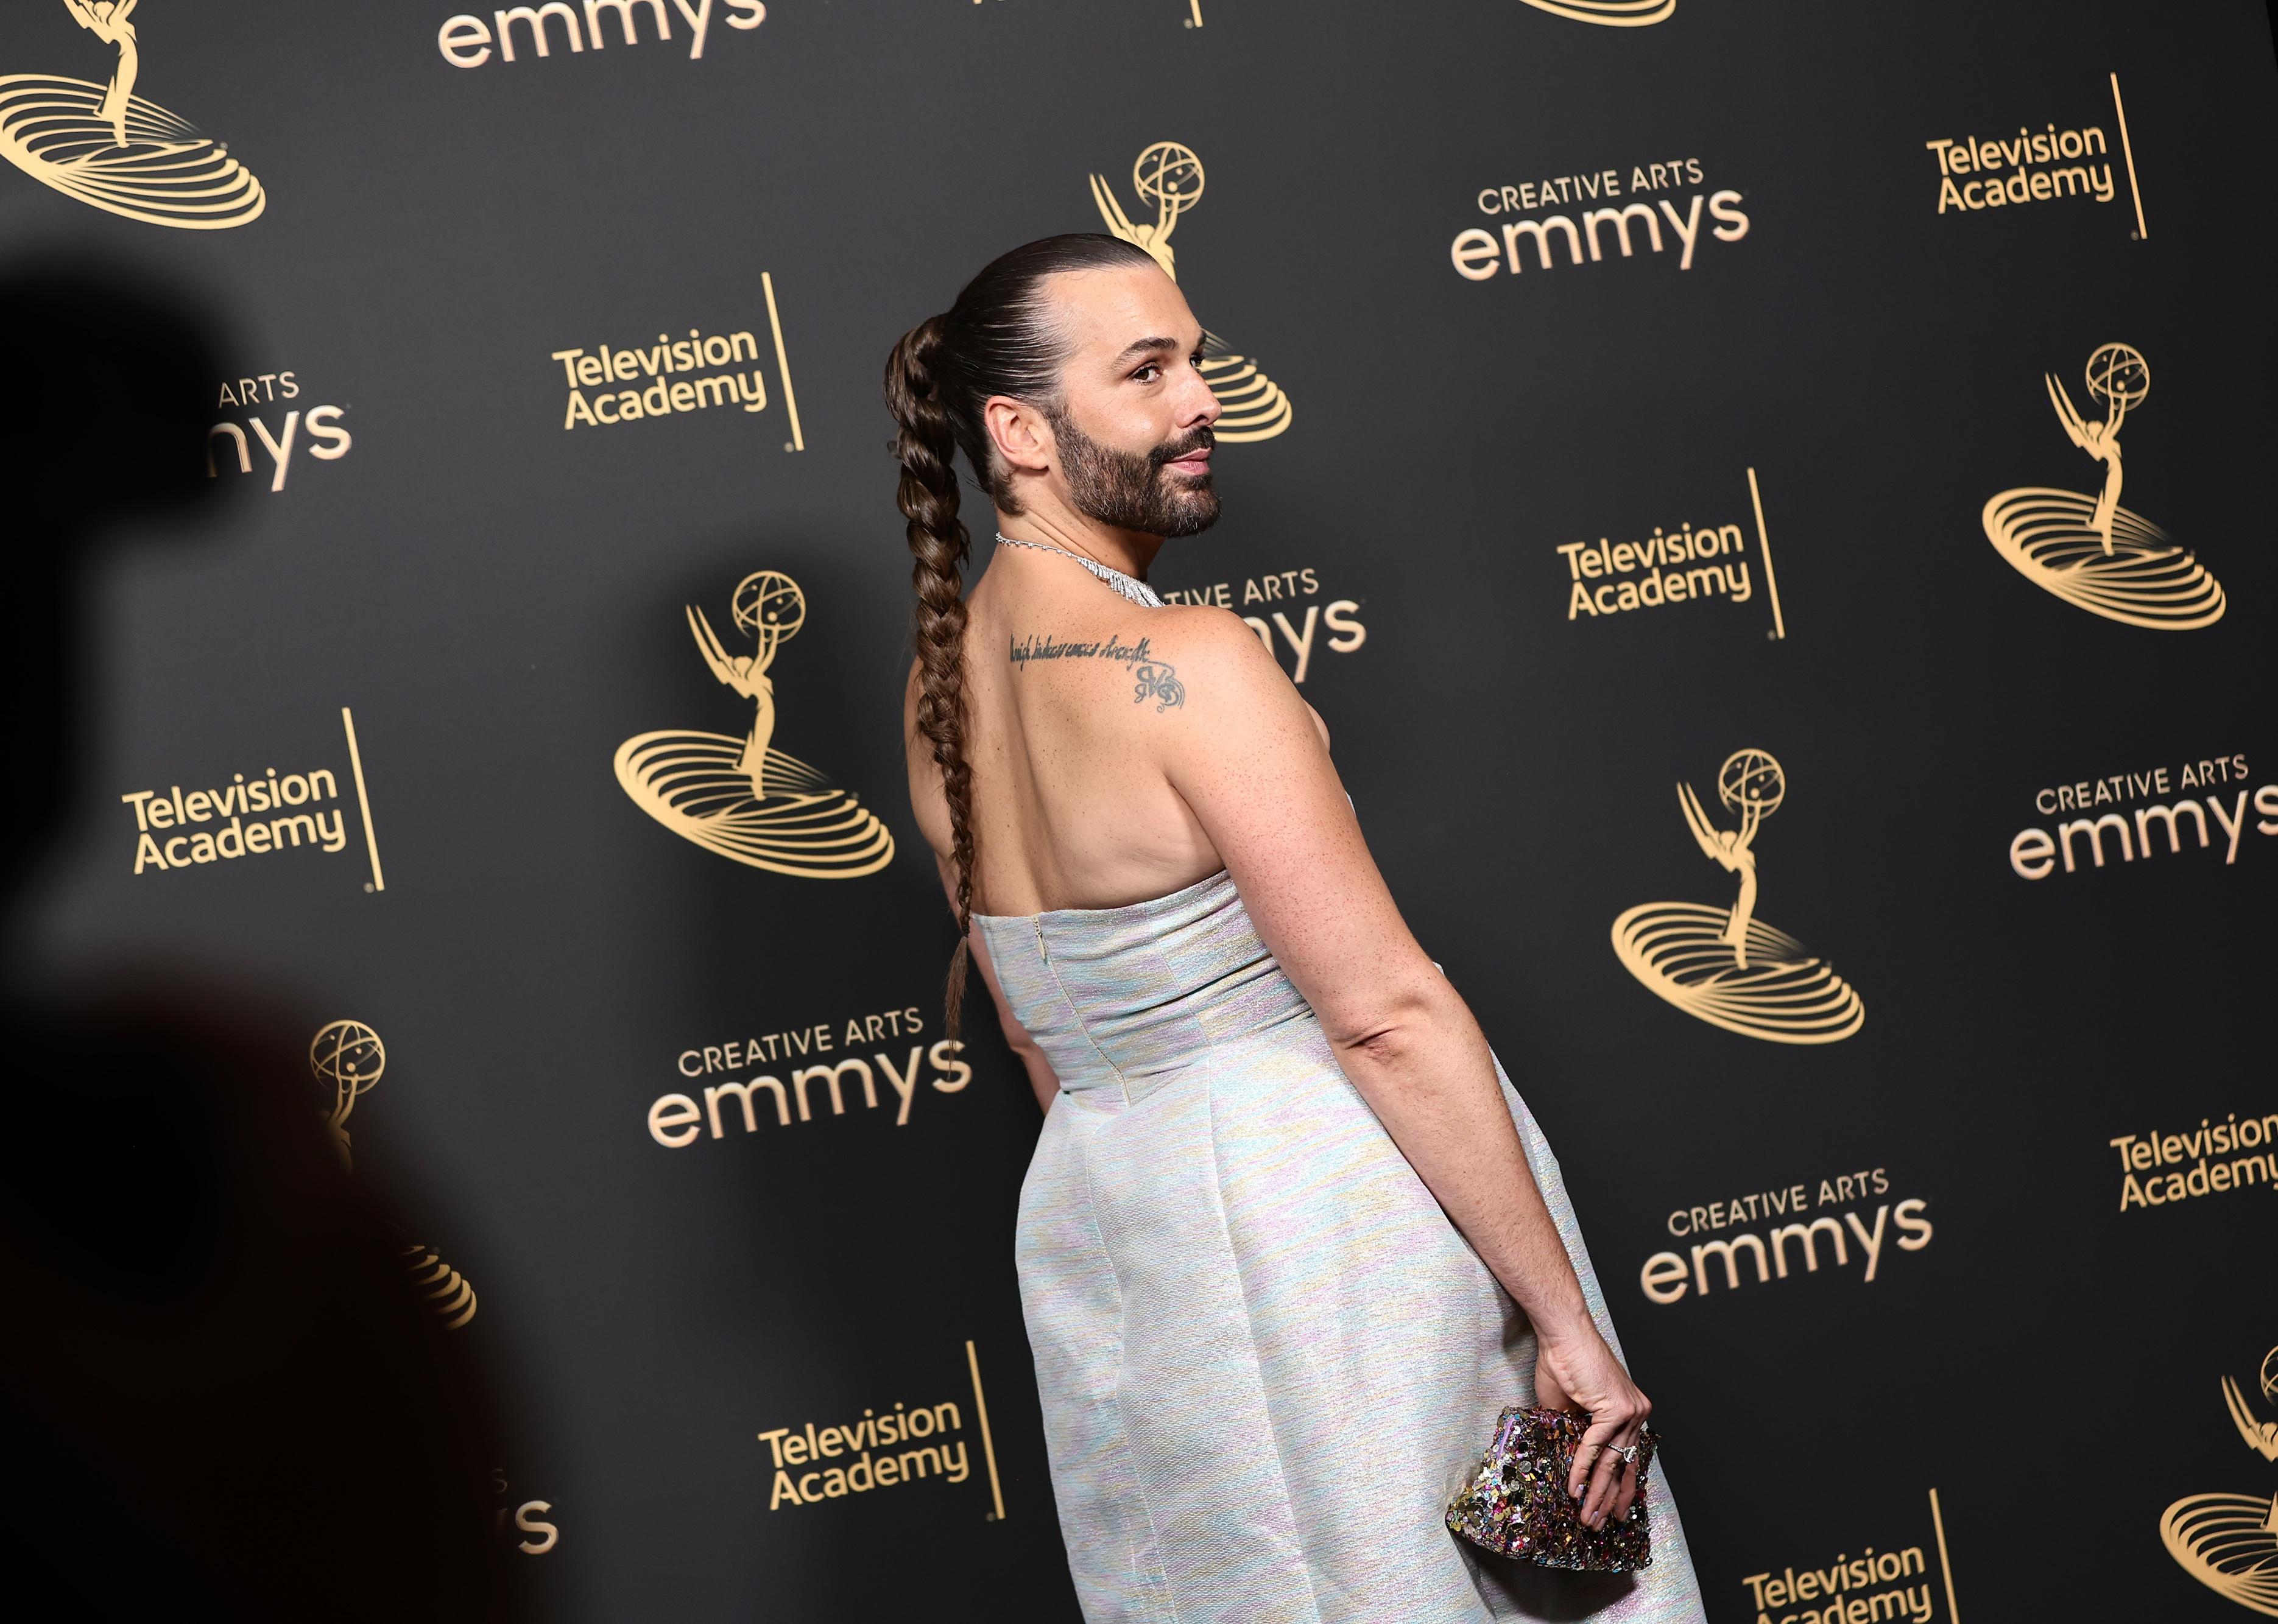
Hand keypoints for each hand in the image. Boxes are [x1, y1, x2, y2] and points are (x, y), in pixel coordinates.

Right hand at [1531, 1324, 1649, 1531]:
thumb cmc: (1564, 1365)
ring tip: (1587, 1517)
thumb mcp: (1570, 1409)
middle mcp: (1637, 1414)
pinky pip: (1596, 1447)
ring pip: (1612, 1462)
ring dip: (1597, 1493)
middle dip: (1610, 1500)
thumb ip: (1576, 1434)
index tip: (1616, 1512)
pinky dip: (1583, 1469)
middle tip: (1600, 1524)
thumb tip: (1569, 1462)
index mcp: (1630, 1413)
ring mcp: (1630, 1412)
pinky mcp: (1616, 1409)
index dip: (1622, 1488)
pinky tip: (1574, 1488)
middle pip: (1624, 1466)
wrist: (1563, 1335)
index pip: (1630, 1458)